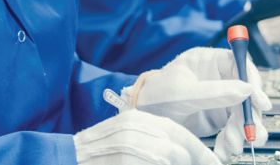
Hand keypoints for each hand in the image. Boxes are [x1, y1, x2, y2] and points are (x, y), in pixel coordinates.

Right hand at [74, 109, 218, 164]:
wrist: (66, 158)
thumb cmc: (98, 152)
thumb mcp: (126, 136)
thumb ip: (152, 140)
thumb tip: (183, 154)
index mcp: (137, 119)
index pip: (177, 133)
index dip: (198, 150)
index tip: (213, 163)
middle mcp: (134, 130)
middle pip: (176, 148)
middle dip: (194, 160)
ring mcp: (127, 147)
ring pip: (167, 159)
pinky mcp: (124, 161)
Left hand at [123, 47, 270, 161]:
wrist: (141, 116)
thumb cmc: (155, 94)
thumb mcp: (183, 92)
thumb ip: (214, 91)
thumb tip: (246, 89)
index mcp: (211, 62)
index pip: (242, 67)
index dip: (254, 84)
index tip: (261, 103)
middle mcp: (220, 80)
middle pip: (247, 95)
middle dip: (248, 117)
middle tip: (247, 135)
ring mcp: (220, 100)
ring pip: (243, 115)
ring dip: (241, 133)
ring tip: (231, 145)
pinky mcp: (217, 119)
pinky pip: (233, 130)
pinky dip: (231, 141)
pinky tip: (223, 149)